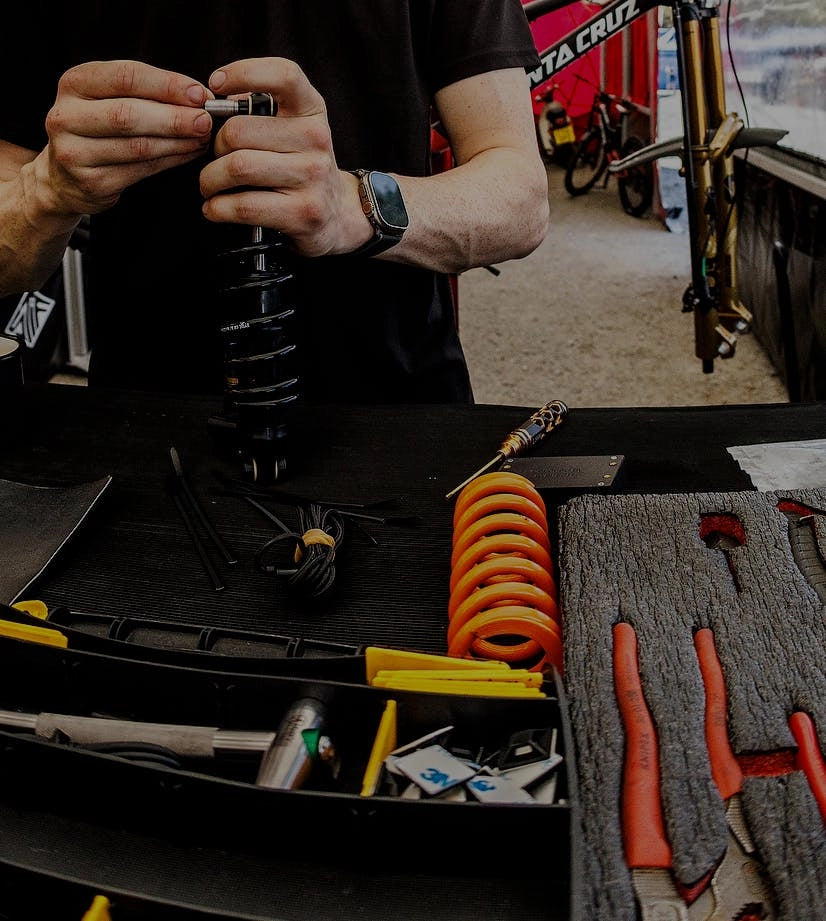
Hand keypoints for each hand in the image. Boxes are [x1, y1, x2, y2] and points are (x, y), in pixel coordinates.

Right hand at [37, 60, 212, 216]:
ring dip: (178, 142)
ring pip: (138, 146)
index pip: (125, 77)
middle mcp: (67, 116)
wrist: (63, 176)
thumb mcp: (108, 98)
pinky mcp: (92, 182)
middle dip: (174, 118)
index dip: (167, 85)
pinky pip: (141, 170)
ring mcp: (75, 152)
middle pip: (129, 115)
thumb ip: (146, 93)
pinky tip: (188, 153)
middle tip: (205, 121)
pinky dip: (171, 160)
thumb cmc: (97, 128)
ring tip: (203, 137)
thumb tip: (198, 96)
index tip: (200, 94)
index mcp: (73, 84)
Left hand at [199, 58, 361, 257]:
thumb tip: (215, 106)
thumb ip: (259, 110)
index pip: (283, 75)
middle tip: (214, 158)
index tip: (216, 84)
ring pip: (237, 168)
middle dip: (213, 146)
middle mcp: (316, 139)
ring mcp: (312, 176)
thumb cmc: (301, 165)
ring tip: (210, 184)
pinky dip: (217, 208)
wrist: (336, 213)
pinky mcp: (302, 212)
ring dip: (209, 179)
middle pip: (238, 131)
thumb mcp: (293, 128)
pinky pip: (243, 205)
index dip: (244, 73)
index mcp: (311, 109)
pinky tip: (215, 207)